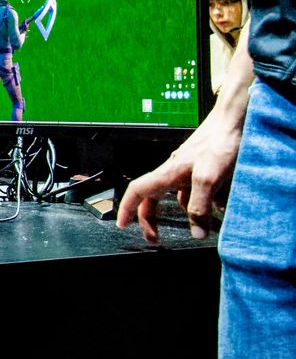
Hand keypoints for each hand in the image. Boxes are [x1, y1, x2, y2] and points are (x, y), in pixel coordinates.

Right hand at [116, 106, 242, 242]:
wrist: (235, 121)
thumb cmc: (219, 143)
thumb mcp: (208, 179)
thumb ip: (201, 206)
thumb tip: (196, 232)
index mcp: (167, 173)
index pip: (137, 191)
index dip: (127, 208)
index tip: (122, 224)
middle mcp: (173, 171)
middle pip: (153, 197)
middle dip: (150, 218)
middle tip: (154, 237)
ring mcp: (187, 169)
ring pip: (178, 196)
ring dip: (186, 213)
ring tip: (202, 226)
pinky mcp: (202, 167)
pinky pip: (197, 190)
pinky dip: (205, 202)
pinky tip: (219, 207)